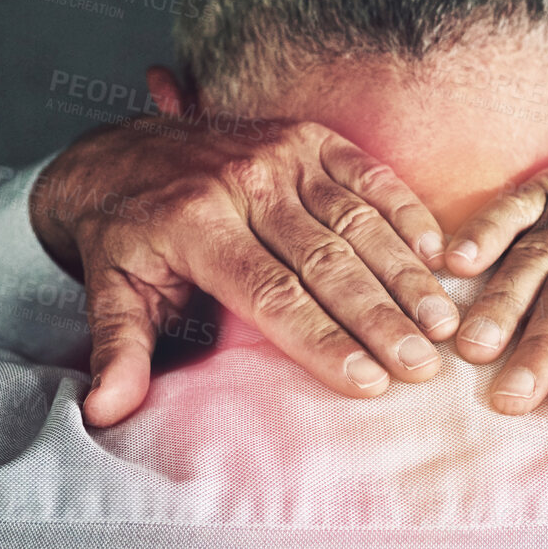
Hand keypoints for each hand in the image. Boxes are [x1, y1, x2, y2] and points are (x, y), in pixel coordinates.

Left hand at [32, 114, 457, 426]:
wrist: (120, 152)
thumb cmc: (125, 236)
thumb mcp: (109, 292)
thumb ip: (119, 350)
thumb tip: (104, 412)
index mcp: (194, 224)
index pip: (271, 294)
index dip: (322, 339)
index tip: (367, 383)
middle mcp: (243, 183)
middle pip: (326, 261)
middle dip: (380, 319)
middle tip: (422, 366)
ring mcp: (281, 154)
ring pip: (357, 222)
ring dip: (405, 274)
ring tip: (443, 323)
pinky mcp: (309, 137)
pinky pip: (369, 175)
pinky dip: (407, 213)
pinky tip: (438, 255)